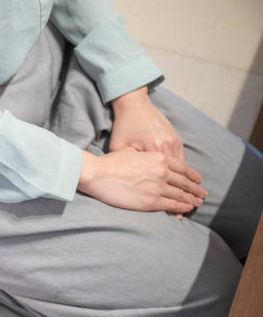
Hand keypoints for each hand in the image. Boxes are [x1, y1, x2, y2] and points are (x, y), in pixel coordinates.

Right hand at [77, 148, 207, 214]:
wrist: (98, 174)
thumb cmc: (110, 162)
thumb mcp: (132, 151)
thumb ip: (146, 156)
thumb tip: (150, 159)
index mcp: (159, 158)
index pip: (182, 168)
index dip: (192, 176)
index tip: (198, 180)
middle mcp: (162, 172)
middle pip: (185, 182)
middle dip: (195, 189)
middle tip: (203, 194)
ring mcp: (158, 187)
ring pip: (181, 195)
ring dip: (191, 200)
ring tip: (197, 203)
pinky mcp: (150, 201)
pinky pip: (172, 205)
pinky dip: (181, 208)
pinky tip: (186, 209)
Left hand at [109, 85, 206, 217]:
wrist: (133, 104)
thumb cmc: (123, 127)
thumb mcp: (120, 148)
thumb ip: (128, 166)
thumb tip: (132, 185)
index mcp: (154, 153)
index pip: (168, 182)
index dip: (173, 197)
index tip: (177, 212)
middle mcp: (167, 148)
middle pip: (180, 177)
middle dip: (188, 193)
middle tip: (196, 206)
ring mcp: (173, 141)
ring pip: (184, 167)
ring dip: (190, 182)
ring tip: (197, 195)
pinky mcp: (175, 136)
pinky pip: (181, 158)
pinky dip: (185, 170)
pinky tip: (189, 179)